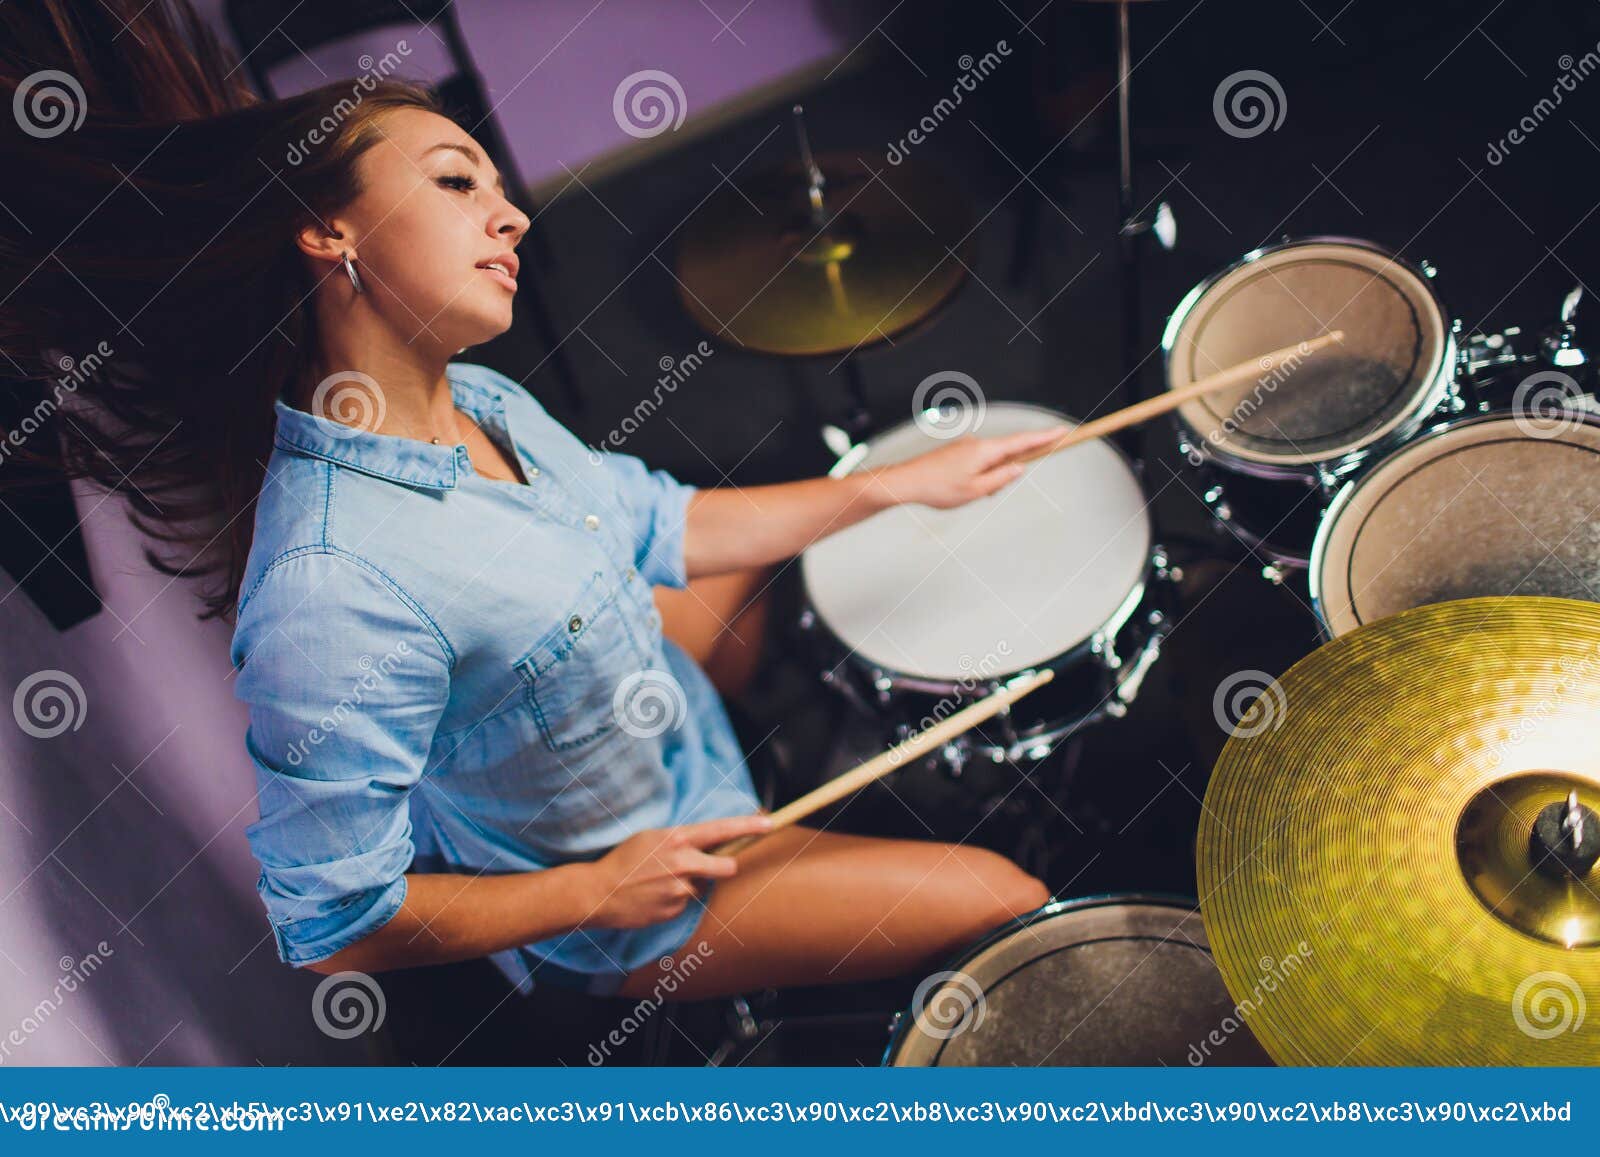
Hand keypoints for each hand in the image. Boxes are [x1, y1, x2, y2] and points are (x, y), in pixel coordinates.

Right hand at [584, 813, 773, 928]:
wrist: (598, 893)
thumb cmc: (624, 860)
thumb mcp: (652, 837)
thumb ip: (681, 839)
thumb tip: (708, 841)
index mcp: (677, 839)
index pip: (721, 830)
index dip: (748, 826)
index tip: (769, 824)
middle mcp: (683, 863)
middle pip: (726, 867)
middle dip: (721, 868)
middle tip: (703, 867)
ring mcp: (680, 889)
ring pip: (702, 886)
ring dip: (690, 885)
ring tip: (661, 882)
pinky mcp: (675, 910)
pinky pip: (687, 903)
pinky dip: (676, 899)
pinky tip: (655, 896)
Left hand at [871, 427, 1062, 509]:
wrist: (906, 482)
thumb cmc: (939, 489)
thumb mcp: (976, 491)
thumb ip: (1001, 479)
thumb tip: (1020, 468)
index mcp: (985, 451)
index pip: (1022, 442)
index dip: (1044, 438)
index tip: (1063, 432)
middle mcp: (978, 444)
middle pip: (1008, 453)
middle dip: (1011, 469)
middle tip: (988, 490)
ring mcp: (967, 447)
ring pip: (992, 461)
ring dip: (992, 477)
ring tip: (968, 494)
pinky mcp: (958, 453)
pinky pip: (979, 462)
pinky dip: (981, 475)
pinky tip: (964, 489)